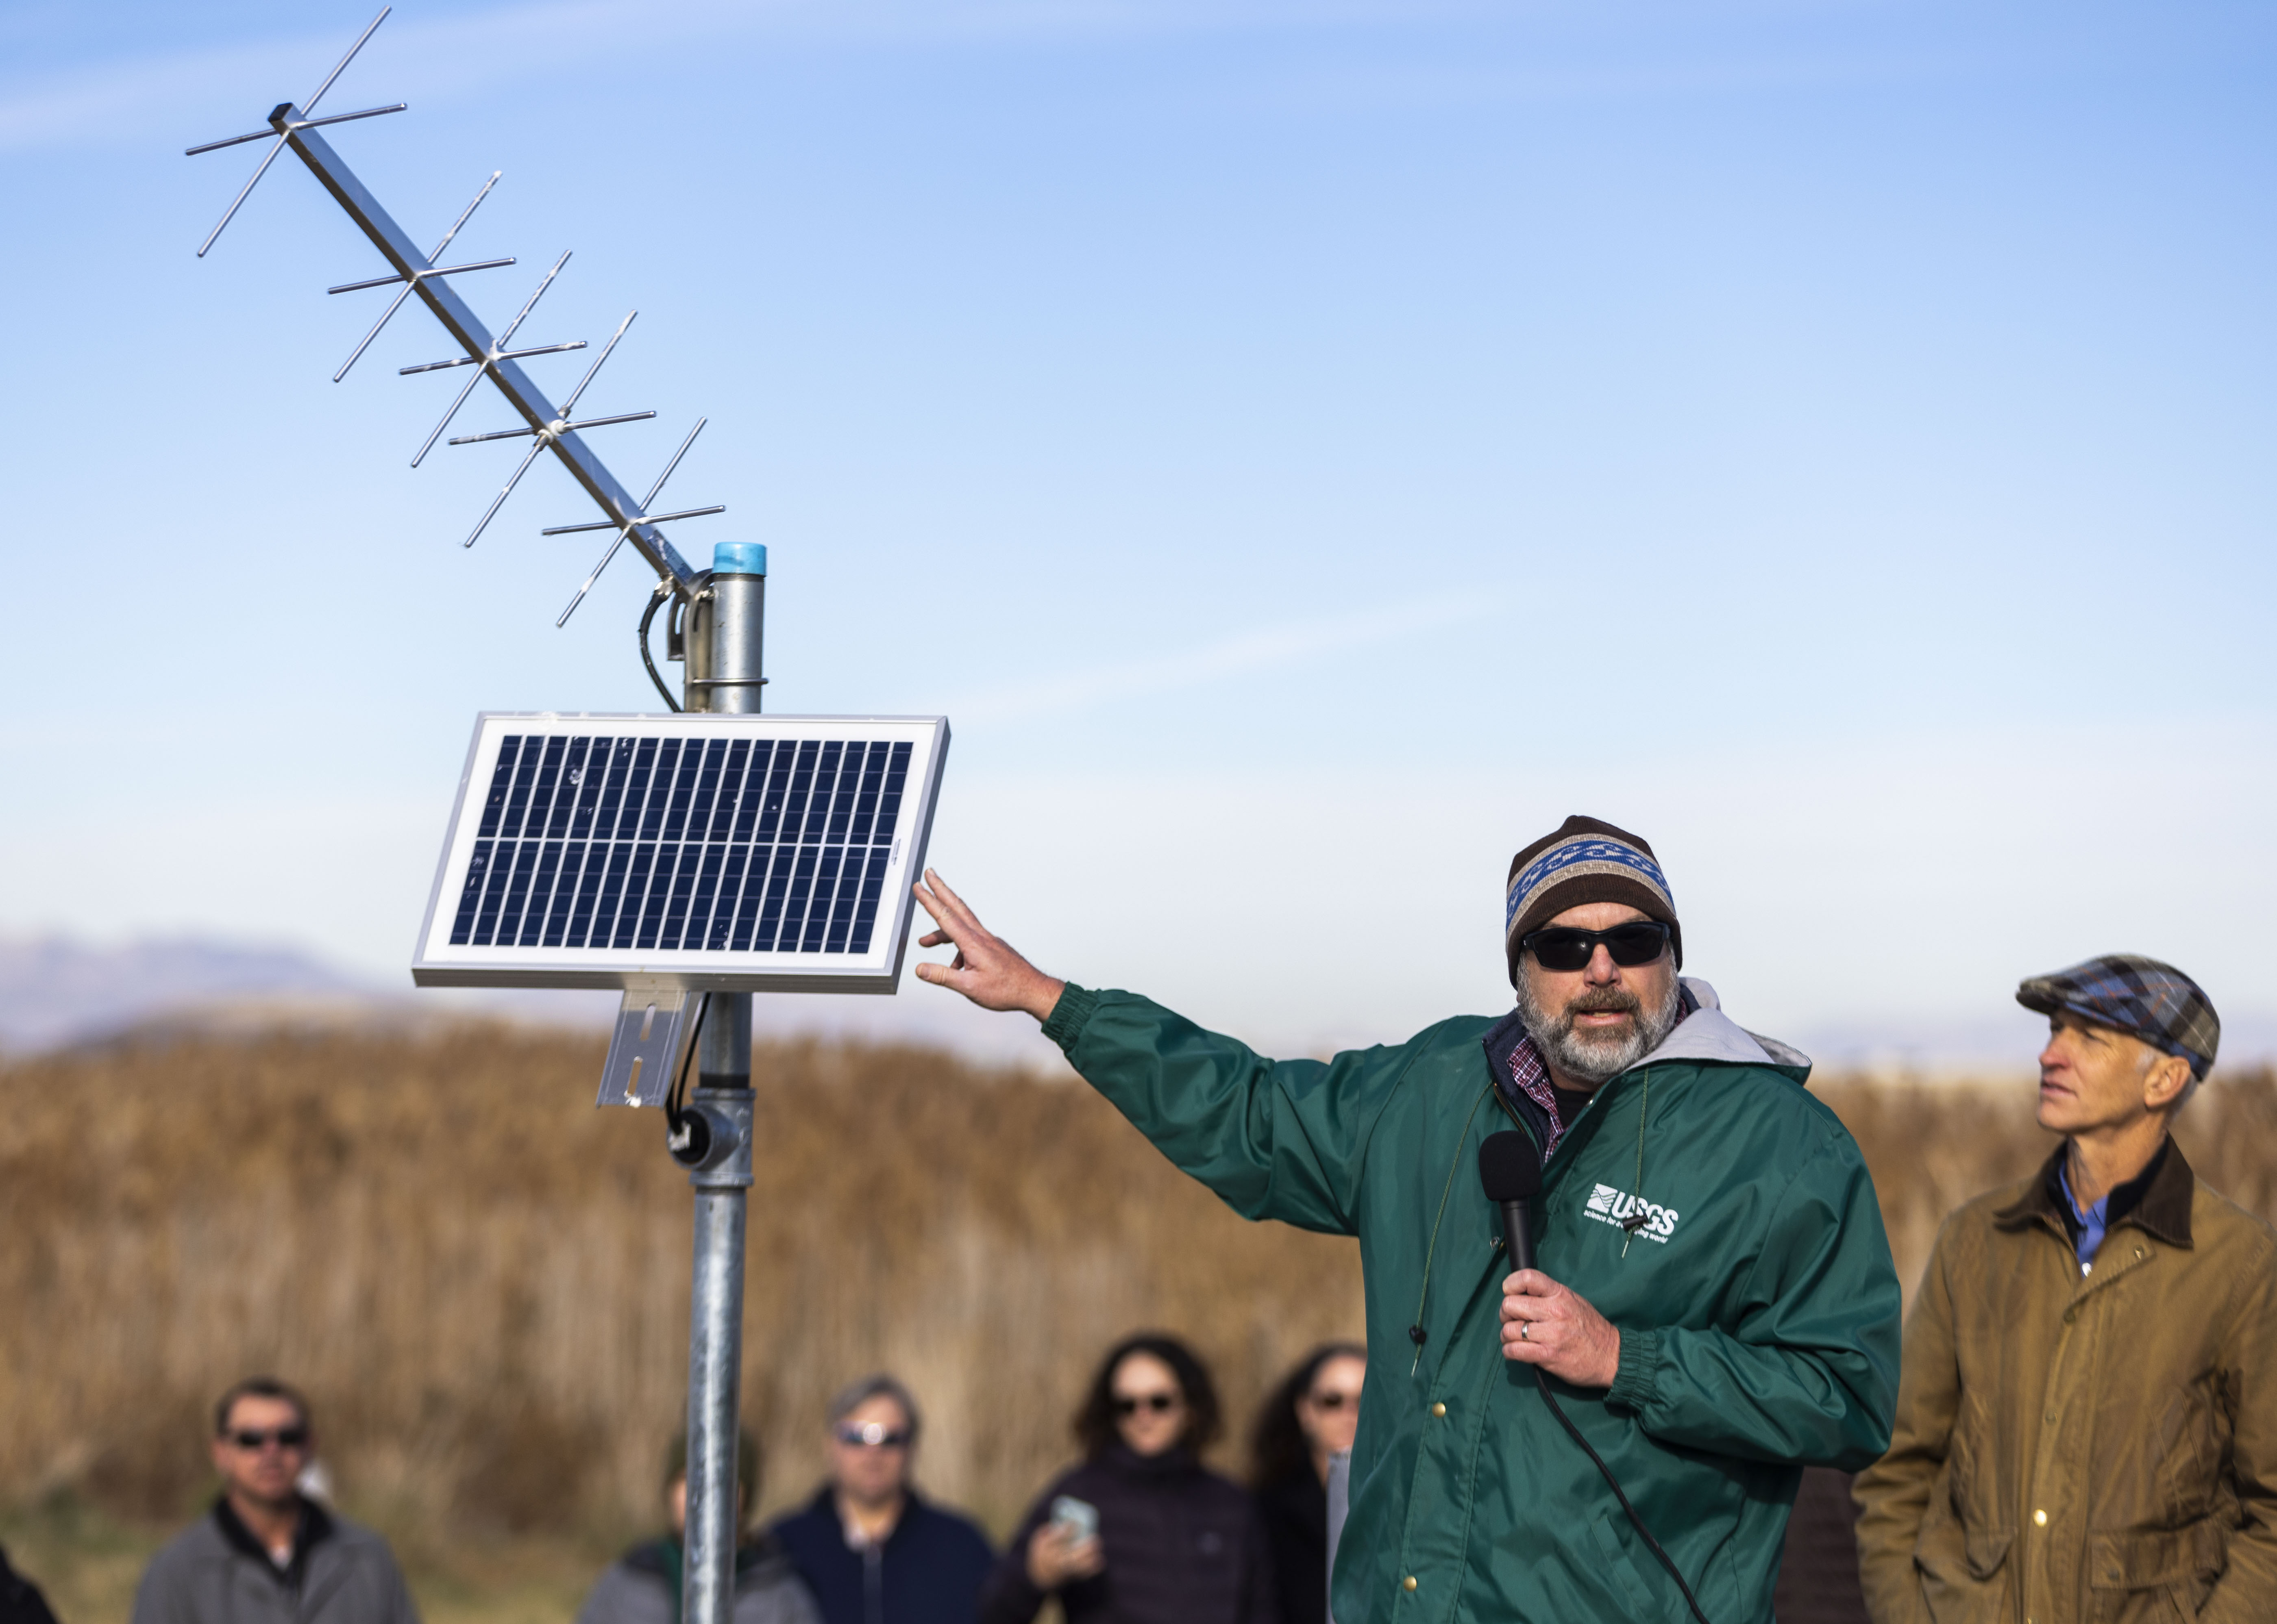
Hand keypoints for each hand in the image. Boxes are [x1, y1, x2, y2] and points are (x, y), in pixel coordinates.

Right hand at [912, 870, 1065, 1020]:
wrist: (1034, 990)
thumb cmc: (1007, 989)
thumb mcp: (969, 987)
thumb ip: (942, 976)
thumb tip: (920, 969)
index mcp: (973, 943)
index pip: (946, 917)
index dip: (929, 900)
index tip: (919, 886)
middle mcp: (981, 937)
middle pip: (956, 907)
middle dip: (940, 889)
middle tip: (929, 874)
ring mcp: (988, 940)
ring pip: (961, 926)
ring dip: (942, 931)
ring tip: (926, 941)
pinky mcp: (992, 947)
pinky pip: (969, 940)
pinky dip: (957, 947)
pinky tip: (955, 966)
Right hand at [1025, 1522, 1103, 1589]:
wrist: (1040, 1577)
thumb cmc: (1042, 1553)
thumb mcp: (1037, 1541)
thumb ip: (1045, 1531)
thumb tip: (1057, 1523)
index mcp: (1045, 1550)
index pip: (1055, 1540)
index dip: (1065, 1531)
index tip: (1075, 1523)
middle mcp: (1055, 1561)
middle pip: (1069, 1556)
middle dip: (1083, 1548)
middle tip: (1095, 1538)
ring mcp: (1062, 1570)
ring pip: (1076, 1566)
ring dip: (1089, 1558)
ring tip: (1098, 1547)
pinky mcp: (1069, 1576)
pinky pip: (1081, 1575)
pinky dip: (1091, 1569)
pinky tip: (1101, 1560)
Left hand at [1499, 1269, 1621, 1387]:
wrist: (1611, 1357)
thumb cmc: (1591, 1328)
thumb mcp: (1574, 1301)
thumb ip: (1549, 1295)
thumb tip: (1522, 1294)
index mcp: (1560, 1294)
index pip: (1527, 1277)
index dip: (1510, 1284)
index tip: (1510, 1293)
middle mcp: (1554, 1311)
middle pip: (1510, 1305)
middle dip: (1505, 1314)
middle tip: (1512, 1321)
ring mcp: (1551, 1334)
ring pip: (1509, 1330)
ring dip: (1506, 1336)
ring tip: (1515, 1339)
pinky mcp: (1548, 1355)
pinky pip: (1514, 1351)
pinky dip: (1509, 1352)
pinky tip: (1515, 1352)